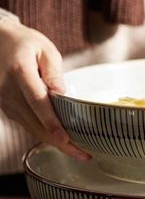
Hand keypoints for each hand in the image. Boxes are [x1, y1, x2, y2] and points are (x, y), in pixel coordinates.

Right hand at [0, 19, 90, 159]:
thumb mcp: (44, 49)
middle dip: (60, 142)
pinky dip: (45, 136)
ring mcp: (6, 103)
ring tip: (79, 153)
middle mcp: (9, 92)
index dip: (51, 122)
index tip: (66, 138)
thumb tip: (61, 91)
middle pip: (36, 123)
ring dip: (54, 144)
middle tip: (84, 155)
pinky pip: (28, 126)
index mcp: (19, 73)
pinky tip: (63, 143)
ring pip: (32, 129)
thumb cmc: (25, 44)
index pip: (37, 102)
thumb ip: (53, 71)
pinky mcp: (9, 109)